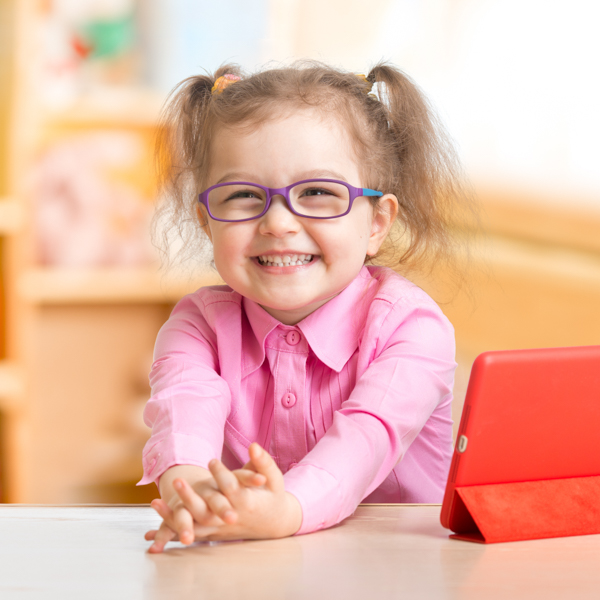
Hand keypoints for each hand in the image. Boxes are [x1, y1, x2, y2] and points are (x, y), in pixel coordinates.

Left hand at [146, 444, 301, 550]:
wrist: (274, 523)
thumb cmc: (273, 496)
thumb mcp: (274, 479)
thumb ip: (263, 463)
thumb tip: (253, 446)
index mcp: (248, 503)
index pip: (232, 489)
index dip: (222, 475)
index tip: (211, 460)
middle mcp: (232, 518)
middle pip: (208, 510)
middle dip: (191, 497)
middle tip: (176, 481)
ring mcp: (221, 528)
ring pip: (195, 524)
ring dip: (174, 516)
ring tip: (155, 502)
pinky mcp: (214, 533)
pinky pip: (191, 532)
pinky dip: (172, 529)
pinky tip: (154, 524)